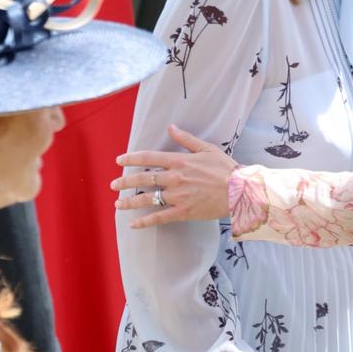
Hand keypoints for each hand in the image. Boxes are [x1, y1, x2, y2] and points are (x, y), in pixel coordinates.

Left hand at [111, 125, 237, 228]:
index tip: (119, 160)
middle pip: (143, 179)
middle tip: (113, 184)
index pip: (149, 158)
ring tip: (118, 204)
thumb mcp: (207, 149)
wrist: (239, 191)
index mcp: (180, 161)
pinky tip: (133, 224)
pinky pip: (159, 217)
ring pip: (147, 199)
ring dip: (130, 202)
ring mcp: (177, 196)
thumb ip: (186, 139)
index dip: (132, 158)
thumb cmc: (225, 168)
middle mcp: (175, 178)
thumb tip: (171, 128)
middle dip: (125, 182)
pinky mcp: (183, 212)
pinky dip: (144, 221)